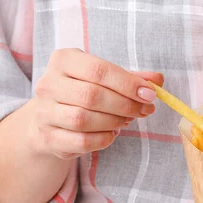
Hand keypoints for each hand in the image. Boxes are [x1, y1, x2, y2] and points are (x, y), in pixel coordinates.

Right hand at [31, 48, 163, 158]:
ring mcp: (45, 112)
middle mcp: (48, 84)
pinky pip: (81, 141)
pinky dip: (103, 139)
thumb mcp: (105, 78)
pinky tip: (112, 133)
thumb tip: (158, 80)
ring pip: (84, 120)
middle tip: (144, 110)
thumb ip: (131, 78)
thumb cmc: (83, 91)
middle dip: (125, 105)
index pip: (99, 70)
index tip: (149, 94)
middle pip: (92, 95)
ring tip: (127, 120)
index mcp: (63, 60)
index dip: (128, 84)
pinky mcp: (48, 137)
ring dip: (114, 122)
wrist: (51, 117)